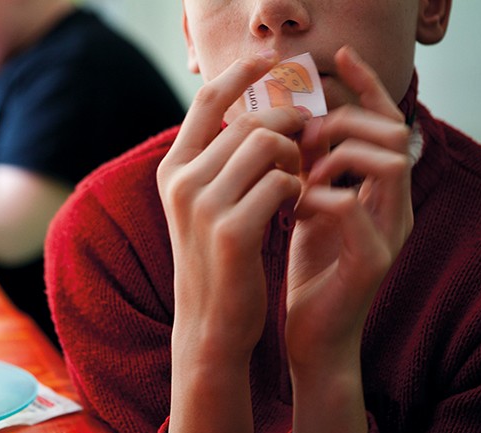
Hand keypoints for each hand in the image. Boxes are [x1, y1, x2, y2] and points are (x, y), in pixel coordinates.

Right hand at [157, 50, 309, 366]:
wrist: (212, 324)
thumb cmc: (218, 261)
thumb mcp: (205, 206)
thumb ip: (219, 163)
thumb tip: (257, 119)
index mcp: (173, 170)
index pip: (207, 101)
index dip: (240, 74)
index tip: (269, 61)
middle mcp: (181, 181)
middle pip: (249, 122)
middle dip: (288, 126)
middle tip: (307, 141)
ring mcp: (204, 205)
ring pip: (268, 145)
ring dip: (295, 158)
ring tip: (298, 181)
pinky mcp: (233, 230)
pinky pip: (283, 181)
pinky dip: (299, 188)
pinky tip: (296, 206)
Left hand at [286, 45, 413, 377]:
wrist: (315, 336)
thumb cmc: (312, 269)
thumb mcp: (311, 205)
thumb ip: (314, 167)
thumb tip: (293, 122)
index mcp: (384, 190)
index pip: (387, 122)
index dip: (367, 85)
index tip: (336, 57)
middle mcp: (397, 207)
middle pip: (392, 133)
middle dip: (344, 120)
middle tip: (304, 132)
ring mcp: (391, 233)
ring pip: (385, 162)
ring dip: (336, 155)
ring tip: (301, 172)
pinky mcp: (373, 261)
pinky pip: (353, 207)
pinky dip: (320, 195)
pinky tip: (296, 205)